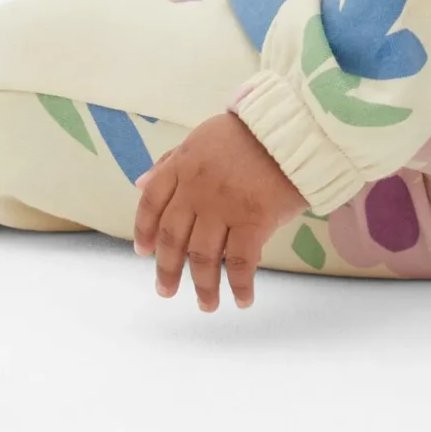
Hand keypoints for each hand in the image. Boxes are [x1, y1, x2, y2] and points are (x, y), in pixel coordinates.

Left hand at [132, 109, 309, 310]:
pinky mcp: (254, 219)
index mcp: (183, 165)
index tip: (143, 253)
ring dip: (203, 286)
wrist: (291, 127)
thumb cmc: (249, 133)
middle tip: (166, 290)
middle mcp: (197, 188)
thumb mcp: (201, 139)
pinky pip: (242, 262)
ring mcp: (224, 206)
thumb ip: (170, 162)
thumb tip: (139, 184)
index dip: (144, 230)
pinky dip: (240, 286)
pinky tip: (242, 300)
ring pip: (203, 256)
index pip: (152, 202)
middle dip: (167, 269)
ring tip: (206, 304)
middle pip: (173, 237)